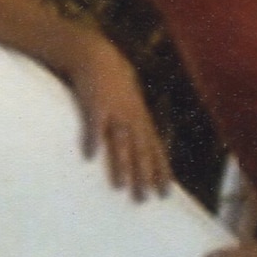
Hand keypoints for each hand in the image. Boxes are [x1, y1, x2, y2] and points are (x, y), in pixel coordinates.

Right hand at [68, 50, 169, 199]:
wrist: (98, 56)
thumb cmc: (113, 84)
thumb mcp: (130, 104)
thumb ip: (135, 126)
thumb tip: (140, 150)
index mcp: (141, 120)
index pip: (157, 150)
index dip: (162, 171)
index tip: (166, 194)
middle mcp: (132, 118)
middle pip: (141, 151)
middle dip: (144, 176)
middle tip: (144, 200)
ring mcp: (114, 111)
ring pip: (120, 142)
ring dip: (121, 164)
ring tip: (120, 187)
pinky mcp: (94, 104)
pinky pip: (94, 124)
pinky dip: (93, 139)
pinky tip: (90, 157)